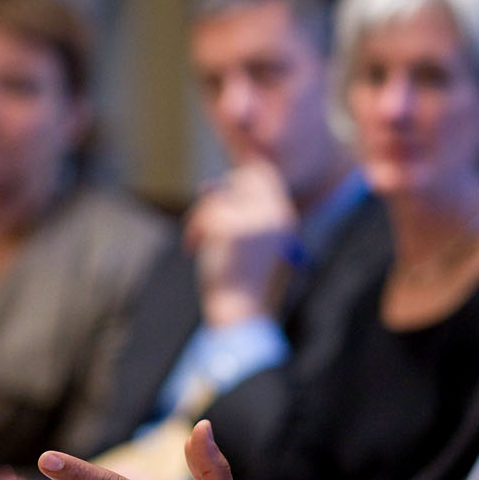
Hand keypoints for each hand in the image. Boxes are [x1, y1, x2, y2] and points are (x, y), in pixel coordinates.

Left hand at [187, 162, 299, 326]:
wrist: (239, 310)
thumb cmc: (240, 279)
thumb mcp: (242, 239)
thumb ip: (235, 210)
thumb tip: (208, 186)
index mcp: (284, 216)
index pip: (264, 176)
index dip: (243, 169)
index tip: (221, 171)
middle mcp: (275, 212)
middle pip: (244, 177)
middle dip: (220, 194)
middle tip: (204, 214)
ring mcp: (255, 218)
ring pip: (218, 197)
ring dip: (201, 219)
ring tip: (198, 244)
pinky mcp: (232, 226)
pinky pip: (205, 213)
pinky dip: (194, 230)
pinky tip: (194, 249)